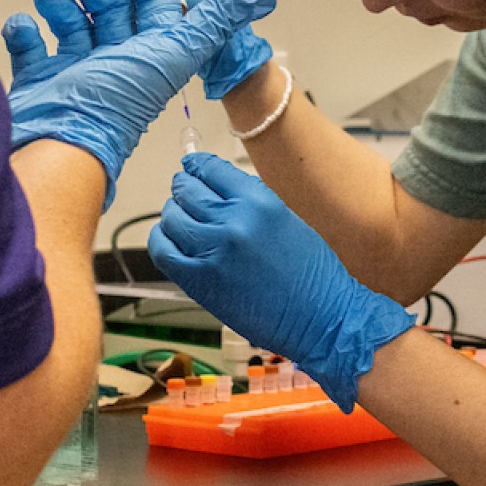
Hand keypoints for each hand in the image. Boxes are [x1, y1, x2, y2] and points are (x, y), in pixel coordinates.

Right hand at [3, 0, 276, 208]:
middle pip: (106, 2)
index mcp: (149, 48)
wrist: (64, 143)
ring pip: (69, 18)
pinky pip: (30, 46)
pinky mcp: (41, 80)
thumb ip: (216, 20)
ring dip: (58, 2)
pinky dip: (24, 31)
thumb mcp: (175, 52)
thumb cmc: (118, 103)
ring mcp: (76, 69)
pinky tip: (26, 26)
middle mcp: (115, 57)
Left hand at [149, 153, 415, 410]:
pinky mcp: (198, 281)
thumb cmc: (312, 275)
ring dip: (173, 215)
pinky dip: (163, 241)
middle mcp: (234, 220)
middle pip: (187, 191)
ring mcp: (213, 250)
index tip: (191, 166)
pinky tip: (171, 241)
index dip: (197, 167)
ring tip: (179, 220)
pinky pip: (163, 250)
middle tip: (182, 192)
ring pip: (171, 218)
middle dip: (183, 189)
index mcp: (260, 201)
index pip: (212, 170)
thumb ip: (249, 203)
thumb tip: (216, 191)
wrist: (322, 318)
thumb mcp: (285, 220)